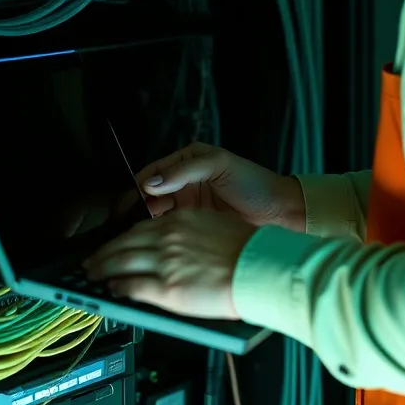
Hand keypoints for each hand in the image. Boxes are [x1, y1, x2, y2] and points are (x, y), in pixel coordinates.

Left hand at [83, 209, 256, 319]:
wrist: (262, 269)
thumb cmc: (249, 251)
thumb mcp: (215, 228)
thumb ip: (190, 234)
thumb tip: (174, 247)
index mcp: (182, 220)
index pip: (141, 226)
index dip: (123, 237)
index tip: (115, 242)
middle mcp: (169, 237)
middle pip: (124, 242)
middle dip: (104, 252)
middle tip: (92, 260)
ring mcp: (165, 262)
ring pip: (121, 262)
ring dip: (103, 268)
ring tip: (93, 274)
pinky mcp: (166, 288)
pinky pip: (132, 286)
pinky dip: (118, 287)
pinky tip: (112, 289)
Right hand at [137, 142, 305, 230]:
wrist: (279, 212)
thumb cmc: (255, 183)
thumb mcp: (220, 165)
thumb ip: (185, 170)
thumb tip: (152, 182)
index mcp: (188, 161)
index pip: (153, 173)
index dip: (137, 187)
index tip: (126, 203)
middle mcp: (184, 182)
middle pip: (149, 195)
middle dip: (136, 208)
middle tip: (125, 224)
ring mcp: (189, 204)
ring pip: (155, 213)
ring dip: (144, 223)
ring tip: (135, 236)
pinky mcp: (194, 225)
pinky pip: (169, 229)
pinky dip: (159, 235)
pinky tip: (154, 243)